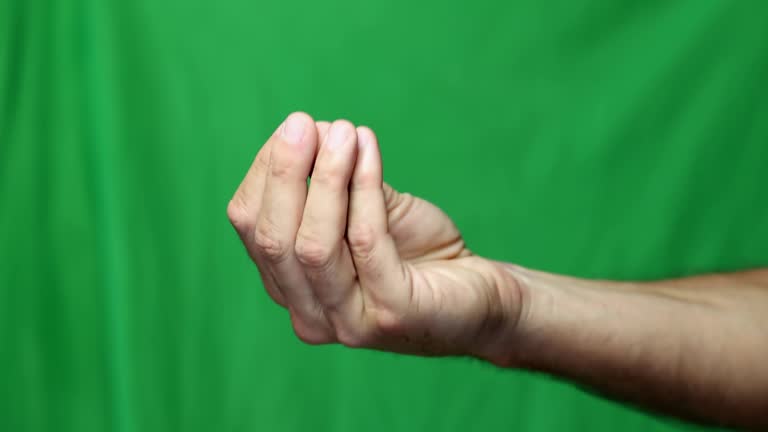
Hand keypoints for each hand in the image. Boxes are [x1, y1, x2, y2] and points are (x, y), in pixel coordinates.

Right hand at [227, 112, 522, 358]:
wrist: (480, 298)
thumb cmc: (417, 252)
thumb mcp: (366, 210)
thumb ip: (334, 183)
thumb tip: (310, 129)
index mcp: (290, 288)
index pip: (253, 226)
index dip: (266, 172)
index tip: (295, 127)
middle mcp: (309, 314)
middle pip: (272, 239)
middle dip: (284, 173)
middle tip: (302, 123)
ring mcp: (348, 322)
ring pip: (313, 245)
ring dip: (325, 178)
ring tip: (342, 131)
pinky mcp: (390, 315)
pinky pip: (366, 242)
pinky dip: (365, 188)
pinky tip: (369, 150)